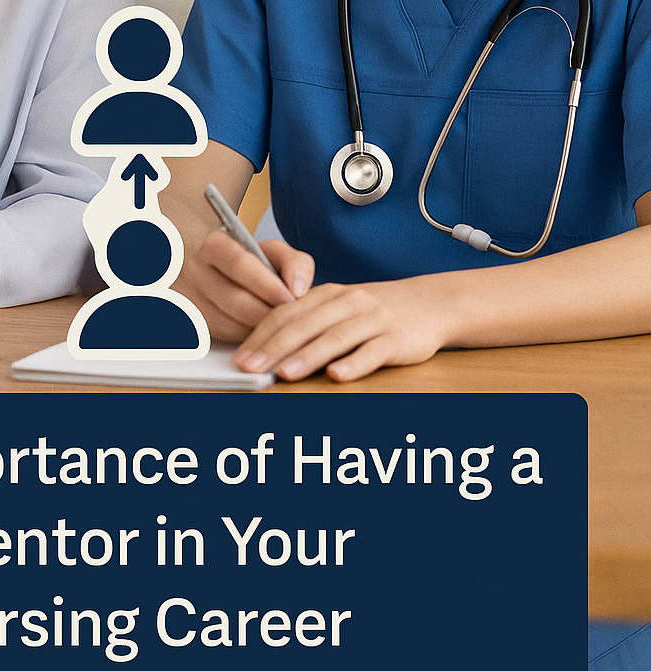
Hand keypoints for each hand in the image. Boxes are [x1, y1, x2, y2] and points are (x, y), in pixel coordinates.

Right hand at [175, 231, 314, 341]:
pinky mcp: (194, 327)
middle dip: (270, 312)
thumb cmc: (251, 263)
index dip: (268, 284)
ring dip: (263, 330)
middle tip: (294, 319)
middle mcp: (195, 273)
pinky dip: (252, 341)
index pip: (239, 264)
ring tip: (284, 327)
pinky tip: (267, 335)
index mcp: (214, 247)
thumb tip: (299, 290)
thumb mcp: (272, 252)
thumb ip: (294, 262)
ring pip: (231, 325)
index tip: (292, 297)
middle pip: (235, 300)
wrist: (214, 271)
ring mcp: (191, 302)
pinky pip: (227, 340)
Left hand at [233, 274, 454, 382]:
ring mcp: (372, 320)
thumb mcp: (338, 309)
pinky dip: (355, 363)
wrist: (430, 303)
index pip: (285, 313)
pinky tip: (338, 375)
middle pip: (304, 325)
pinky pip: (373, 351)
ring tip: (284, 373)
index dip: (260, 335)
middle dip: (273, 348)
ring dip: (308, 356)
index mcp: (326, 295)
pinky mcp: (396, 339)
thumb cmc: (375, 311)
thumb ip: (307, 324)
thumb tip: (266, 350)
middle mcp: (346, 303)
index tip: (239, 358)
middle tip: (250, 368)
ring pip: (335, 338)